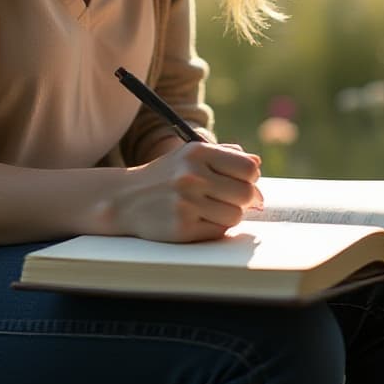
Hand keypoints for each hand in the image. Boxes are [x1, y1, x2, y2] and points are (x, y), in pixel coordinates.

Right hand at [108, 141, 263, 242]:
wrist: (126, 198)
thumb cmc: (167, 175)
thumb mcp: (191, 154)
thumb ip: (226, 155)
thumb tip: (257, 166)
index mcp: (198, 152)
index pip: (248, 168)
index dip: (250, 178)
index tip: (242, 182)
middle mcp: (192, 175)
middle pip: (246, 194)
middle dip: (243, 199)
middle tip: (227, 198)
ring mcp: (186, 202)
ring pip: (235, 215)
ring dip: (228, 215)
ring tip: (210, 208)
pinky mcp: (182, 228)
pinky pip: (218, 231)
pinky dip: (213, 227)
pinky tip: (197, 219)